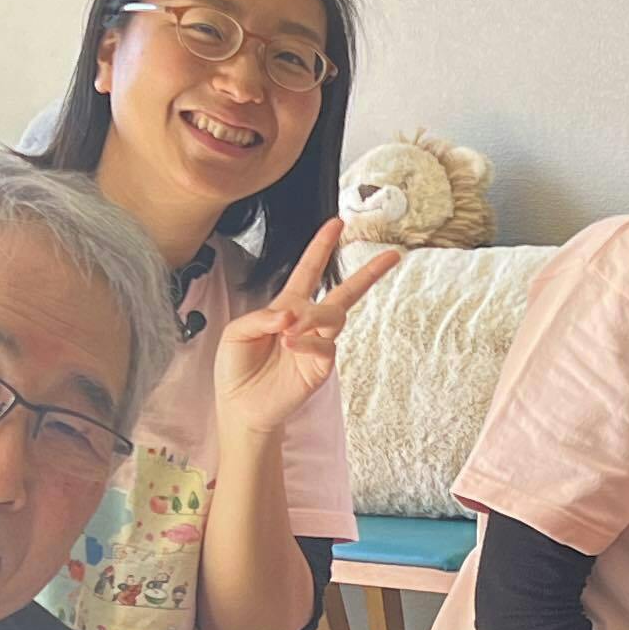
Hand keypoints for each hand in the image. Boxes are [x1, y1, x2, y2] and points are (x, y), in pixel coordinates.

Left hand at [214, 226, 400, 451]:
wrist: (240, 406)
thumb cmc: (236, 368)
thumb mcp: (236, 333)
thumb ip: (261, 317)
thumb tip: (290, 313)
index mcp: (286, 307)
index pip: (309, 271)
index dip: (321, 246)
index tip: (337, 223)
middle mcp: (307, 322)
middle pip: (345, 292)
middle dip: (369, 273)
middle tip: (392, 255)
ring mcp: (317, 344)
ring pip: (332, 316)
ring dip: (313, 316)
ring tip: (289, 329)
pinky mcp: (321, 366)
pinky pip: (325, 345)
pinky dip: (307, 342)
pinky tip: (290, 344)